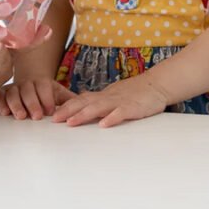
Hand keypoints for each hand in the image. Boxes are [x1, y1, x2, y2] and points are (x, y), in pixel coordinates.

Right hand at [0, 77, 76, 119]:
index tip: (50, 111)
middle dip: (32, 103)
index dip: (47, 98)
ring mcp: (15, 87)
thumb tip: (84, 106)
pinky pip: (0, 96)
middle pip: (29, 90)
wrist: (30, 78)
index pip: (44, 87)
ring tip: (21, 116)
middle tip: (37, 116)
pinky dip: (1, 103)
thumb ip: (69, 100)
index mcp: (42, 81)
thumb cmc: (45, 90)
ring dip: (16, 104)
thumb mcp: (58, 92)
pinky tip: (5, 112)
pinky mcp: (3, 92)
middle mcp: (27, 82)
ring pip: (13, 93)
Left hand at [51, 74, 169, 127]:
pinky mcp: (133, 107)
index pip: (81, 100)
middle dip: (68, 111)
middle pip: (85, 103)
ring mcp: (120, 101)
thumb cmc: (135, 92)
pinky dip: (112, 118)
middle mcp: (108, 97)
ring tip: (71, 122)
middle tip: (53, 120)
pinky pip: (121, 113)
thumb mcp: (114, 94)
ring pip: (99, 107)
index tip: (51, 114)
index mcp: (103, 96)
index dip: (66, 106)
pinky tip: (104, 125)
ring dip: (84, 114)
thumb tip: (81, 101)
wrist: (157, 84)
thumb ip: (98, 99)